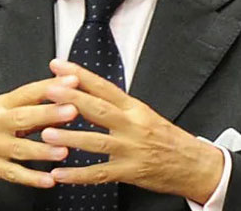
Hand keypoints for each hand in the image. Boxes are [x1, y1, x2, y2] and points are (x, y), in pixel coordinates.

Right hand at [0, 75, 78, 203]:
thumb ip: (29, 107)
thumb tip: (61, 101)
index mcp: (0, 105)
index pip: (27, 92)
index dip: (49, 86)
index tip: (71, 81)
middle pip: (23, 117)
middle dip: (48, 113)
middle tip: (71, 110)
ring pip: (19, 149)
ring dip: (43, 150)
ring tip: (64, 150)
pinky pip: (12, 174)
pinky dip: (31, 178)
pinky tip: (48, 180)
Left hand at [42, 59, 223, 203]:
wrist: (194, 164)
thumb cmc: (167, 138)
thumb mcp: (144, 114)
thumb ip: (117, 104)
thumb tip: (87, 89)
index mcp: (134, 108)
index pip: (104, 86)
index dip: (80, 75)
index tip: (59, 65)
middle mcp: (132, 125)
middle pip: (99, 109)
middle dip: (72, 99)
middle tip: (49, 91)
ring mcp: (130, 149)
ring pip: (96, 142)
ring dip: (70, 138)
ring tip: (47, 134)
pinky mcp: (130, 172)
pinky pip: (100, 174)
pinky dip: (77, 175)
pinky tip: (59, 173)